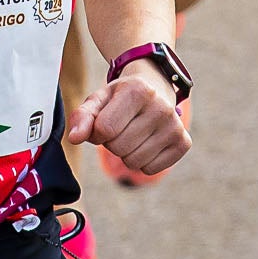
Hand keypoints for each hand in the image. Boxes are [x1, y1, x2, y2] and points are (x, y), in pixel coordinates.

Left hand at [65, 67, 188, 178]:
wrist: (154, 88)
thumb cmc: (120, 97)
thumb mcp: (98, 100)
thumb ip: (82, 117)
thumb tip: (74, 138)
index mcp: (138, 90)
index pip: (105, 129)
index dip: (97, 132)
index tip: (104, 121)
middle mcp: (161, 107)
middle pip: (119, 147)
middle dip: (112, 142)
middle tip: (121, 127)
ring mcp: (175, 126)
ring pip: (134, 162)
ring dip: (126, 153)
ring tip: (133, 133)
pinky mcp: (183, 142)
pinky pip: (150, 169)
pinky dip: (143, 161)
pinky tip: (147, 142)